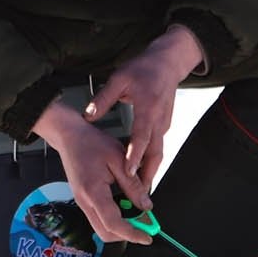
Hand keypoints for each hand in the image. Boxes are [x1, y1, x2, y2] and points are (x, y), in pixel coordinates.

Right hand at [31, 99, 151, 245]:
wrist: (70, 137)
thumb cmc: (91, 143)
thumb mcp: (118, 159)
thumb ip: (133, 185)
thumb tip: (146, 206)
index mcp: (93, 192)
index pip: (113, 224)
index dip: (132, 234)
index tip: (147, 237)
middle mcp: (84, 202)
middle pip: (105, 233)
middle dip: (127, 235)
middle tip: (145, 227)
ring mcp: (82, 203)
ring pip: (102, 228)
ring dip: (121, 227)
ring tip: (138, 216)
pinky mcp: (83, 200)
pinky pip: (99, 218)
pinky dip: (114, 219)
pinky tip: (126, 206)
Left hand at [85, 24, 205, 190]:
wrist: (169, 62)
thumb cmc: (144, 68)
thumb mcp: (119, 78)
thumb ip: (103, 99)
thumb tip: (88, 116)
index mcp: (148, 108)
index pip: (142, 137)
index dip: (135, 156)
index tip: (129, 172)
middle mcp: (159, 120)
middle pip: (155, 152)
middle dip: (148, 174)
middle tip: (140, 194)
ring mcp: (164, 123)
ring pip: (158, 152)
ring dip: (151, 170)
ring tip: (141, 189)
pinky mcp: (165, 124)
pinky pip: (158, 146)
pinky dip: (151, 160)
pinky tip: (142, 169)